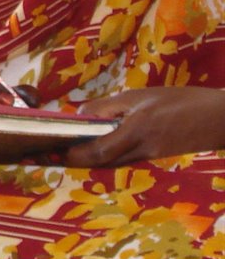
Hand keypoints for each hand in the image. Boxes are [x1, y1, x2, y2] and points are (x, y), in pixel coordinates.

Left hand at [63, 87, 224, 165]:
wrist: (223, 119)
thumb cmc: (184, 102)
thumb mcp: (143, 96)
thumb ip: (111, 106)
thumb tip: (81, 115)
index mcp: (138, 131)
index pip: (98, 151)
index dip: (74, 153)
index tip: (53, 151)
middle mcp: (142, 149)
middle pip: (101, 162)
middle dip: (75, 160)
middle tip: (51, 154)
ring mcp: (151, 156)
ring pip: (112, 162)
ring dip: (89, 159)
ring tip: (66, 150)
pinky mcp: (157, 156)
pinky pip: (126, 159)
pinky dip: (107, 155)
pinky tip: (97, 146)